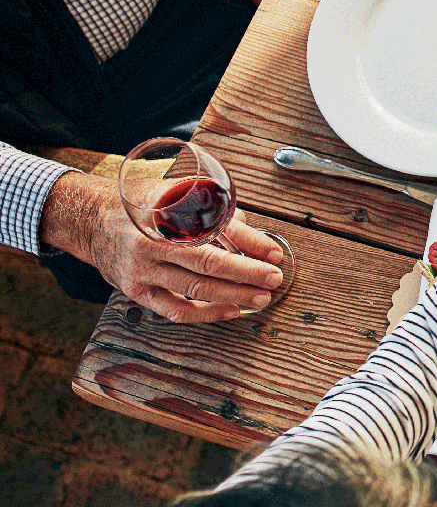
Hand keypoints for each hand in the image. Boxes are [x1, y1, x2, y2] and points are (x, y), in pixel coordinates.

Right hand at [40, 172, 285, 322]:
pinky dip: (205, 313)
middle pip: (207, 263)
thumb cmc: (143, 204)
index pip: (217, 230)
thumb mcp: (178, 192)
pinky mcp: (136, 290)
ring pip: (194, 289)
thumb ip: (215, 211)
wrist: (91, 219)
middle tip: (274, 279)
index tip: (275, 254)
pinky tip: (230, 311)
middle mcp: (151, 242)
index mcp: (165, 212)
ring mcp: (141, 269)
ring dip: (233, 295)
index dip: (251, 243)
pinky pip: (175, 309)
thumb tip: (254, 235)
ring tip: (260, 298)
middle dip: (247, 273)